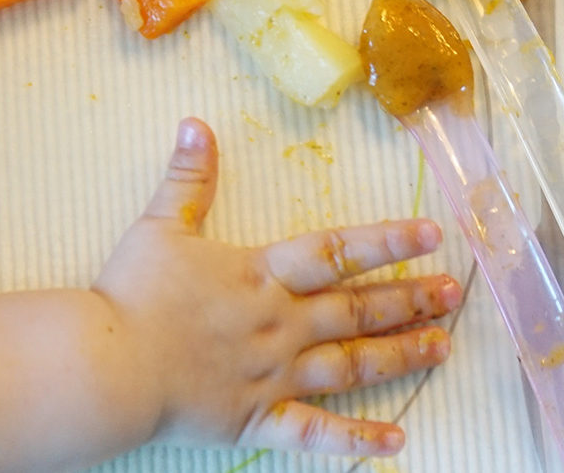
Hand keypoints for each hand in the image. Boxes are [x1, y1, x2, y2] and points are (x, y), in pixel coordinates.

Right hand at [94, 118, 461, 456]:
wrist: (111, 366)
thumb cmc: (133, 296)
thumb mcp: (159, 226)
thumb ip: (186, 177)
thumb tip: (196, 123)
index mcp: (260, 275)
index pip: (335, 251)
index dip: (386, 240)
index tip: (432, 235)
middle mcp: (280, 323)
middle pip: (355, 309)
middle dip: (408, 299)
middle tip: (452, 295)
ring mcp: (274, 374)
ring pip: (350, 364)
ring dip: (399, 354)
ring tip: (441, 348)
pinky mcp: (257, 418)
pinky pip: (315, 432)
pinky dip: (356, 439)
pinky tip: (397, 440)